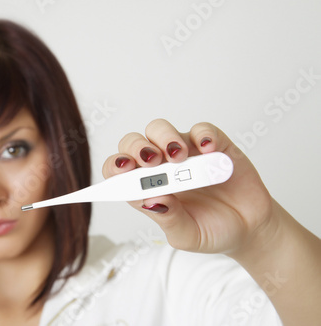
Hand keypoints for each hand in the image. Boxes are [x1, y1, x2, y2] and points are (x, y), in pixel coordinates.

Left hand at [102, 119, 278, 254]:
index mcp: (147, 188)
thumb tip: (151, 199)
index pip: (118, 170)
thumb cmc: (211, 230)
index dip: (116, 166)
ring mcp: (185, 153)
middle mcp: (160, 167)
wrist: (249, 228)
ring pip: (160, 129)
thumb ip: (168, 219)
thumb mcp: (187, 235)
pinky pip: (202, 130)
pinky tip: (208, 150)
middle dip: (137, 148)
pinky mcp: (213, 145)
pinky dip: (203, 135)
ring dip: (165, 138)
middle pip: (134, 143)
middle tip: (151, 161)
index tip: (123, 169)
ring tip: (179, 157)